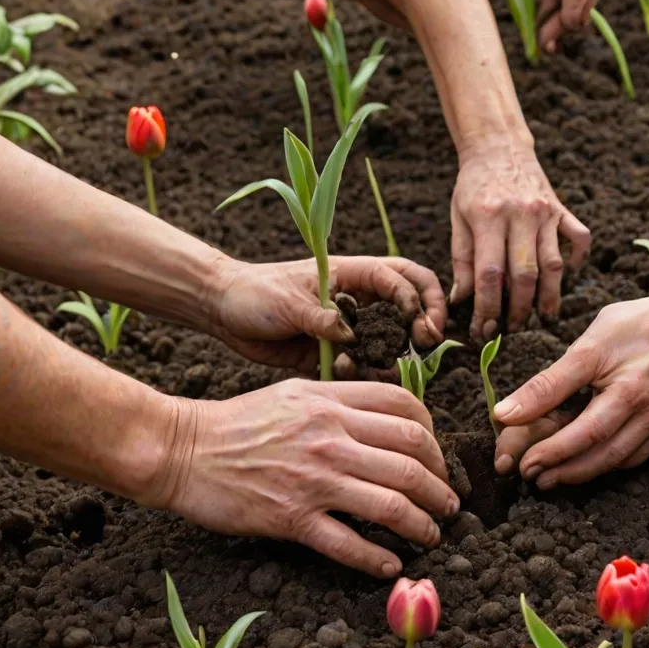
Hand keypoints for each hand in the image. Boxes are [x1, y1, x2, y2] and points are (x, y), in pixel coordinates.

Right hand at [149, 380, 458, 576]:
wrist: (184, 449)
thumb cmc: (239, 421)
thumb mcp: (295, 393)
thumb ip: (342, 402)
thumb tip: (388, 420)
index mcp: (332, 402)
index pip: (407, 411)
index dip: (435, 438)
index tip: (437, 460)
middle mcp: (329, 437)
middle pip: (411, 459)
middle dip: (441, 486)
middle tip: (449, 504)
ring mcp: (312, 479)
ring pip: (391, 503)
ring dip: (423, 524)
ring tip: (432, 534)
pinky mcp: (291, 518)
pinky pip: (348, 543)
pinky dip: (377, 558)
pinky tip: (391, 564)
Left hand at [209, 255, 447, 369]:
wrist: (222, 313)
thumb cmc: (256, 293)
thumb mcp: (289, 301)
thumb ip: (322, 318)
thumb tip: (350, 337)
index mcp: (351, 275)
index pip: (400, 278)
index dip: (417, 298)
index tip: (419, 323)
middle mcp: (356, 300)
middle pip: (407, 304)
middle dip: (422, 321)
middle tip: (426, 342)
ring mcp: (347, 327)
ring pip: (387, 339)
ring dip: (392, 354)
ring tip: (387, 366)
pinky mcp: (332, 352)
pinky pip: (359, 364)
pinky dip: (360, 372)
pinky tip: (346, 372)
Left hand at [450, 148, 589, 339]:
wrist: (499, 148)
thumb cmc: (473, 189)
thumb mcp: (458, 220)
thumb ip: (462, 260)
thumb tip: (462, 301)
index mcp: (489, 217)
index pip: (490, 274)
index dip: (487, 307)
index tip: (484, 329)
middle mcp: (521, 215)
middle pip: (526, 274)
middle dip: (520, 309)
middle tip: (513, 329)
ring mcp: (546, 211)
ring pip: (554, 263)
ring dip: (549, 295)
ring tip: (543, 317)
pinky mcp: (562, 209)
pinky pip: (579, 238)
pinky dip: (577, 260)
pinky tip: (569, 276)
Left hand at [492, 277, 648, 483]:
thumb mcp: (595, 340)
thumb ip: (553, 380)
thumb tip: (507, 411)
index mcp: (624, 394)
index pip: (576, 435)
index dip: (547, 452)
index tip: (520, 462)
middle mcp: (646, 415)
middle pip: (597, 455)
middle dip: (561, 470)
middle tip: (532, 477)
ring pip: (618, 460)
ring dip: (583, 473)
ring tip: (554, 476)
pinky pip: (640, 453)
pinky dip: (613, 463)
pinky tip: (595, 462)